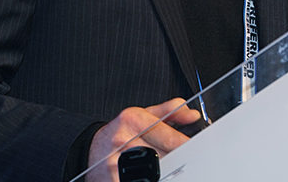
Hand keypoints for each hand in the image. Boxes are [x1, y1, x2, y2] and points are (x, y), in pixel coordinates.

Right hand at [85, 98, 199, 181]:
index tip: (197, 150)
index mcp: (131, 120)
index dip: (186, 145)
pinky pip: (142, 180)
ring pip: (156, 173)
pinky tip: (152, 175)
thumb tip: (192, 115)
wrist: (90, 151)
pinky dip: (152, 178)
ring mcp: (116, 163)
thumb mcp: (140, 115)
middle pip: (164, 156)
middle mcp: (123, 140)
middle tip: (183, 162)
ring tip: (163, 168)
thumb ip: (168, 112)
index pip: (168, 136)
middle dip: (177, 161)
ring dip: (165, 173)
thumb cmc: (119, 133)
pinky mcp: (114, 180)